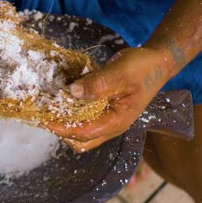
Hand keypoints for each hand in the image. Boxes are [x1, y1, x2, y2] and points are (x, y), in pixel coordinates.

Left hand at [46, 47, 171, 152]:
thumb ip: (98, 84)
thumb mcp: (121, 73)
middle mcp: (111, 125)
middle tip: (45, 114)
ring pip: (82, 131)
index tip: (45, 120)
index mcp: (117, 122)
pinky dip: (72, 112)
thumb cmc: (142, 68)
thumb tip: (72, 92)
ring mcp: (108, 119)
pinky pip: (85, 118)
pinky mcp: (105, 110)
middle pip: (81, 140)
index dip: (62, 129)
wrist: (157, 63)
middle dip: (62, 130)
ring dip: (66, 122)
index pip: (84, 134)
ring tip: (51, 107)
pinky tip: (63, 99)